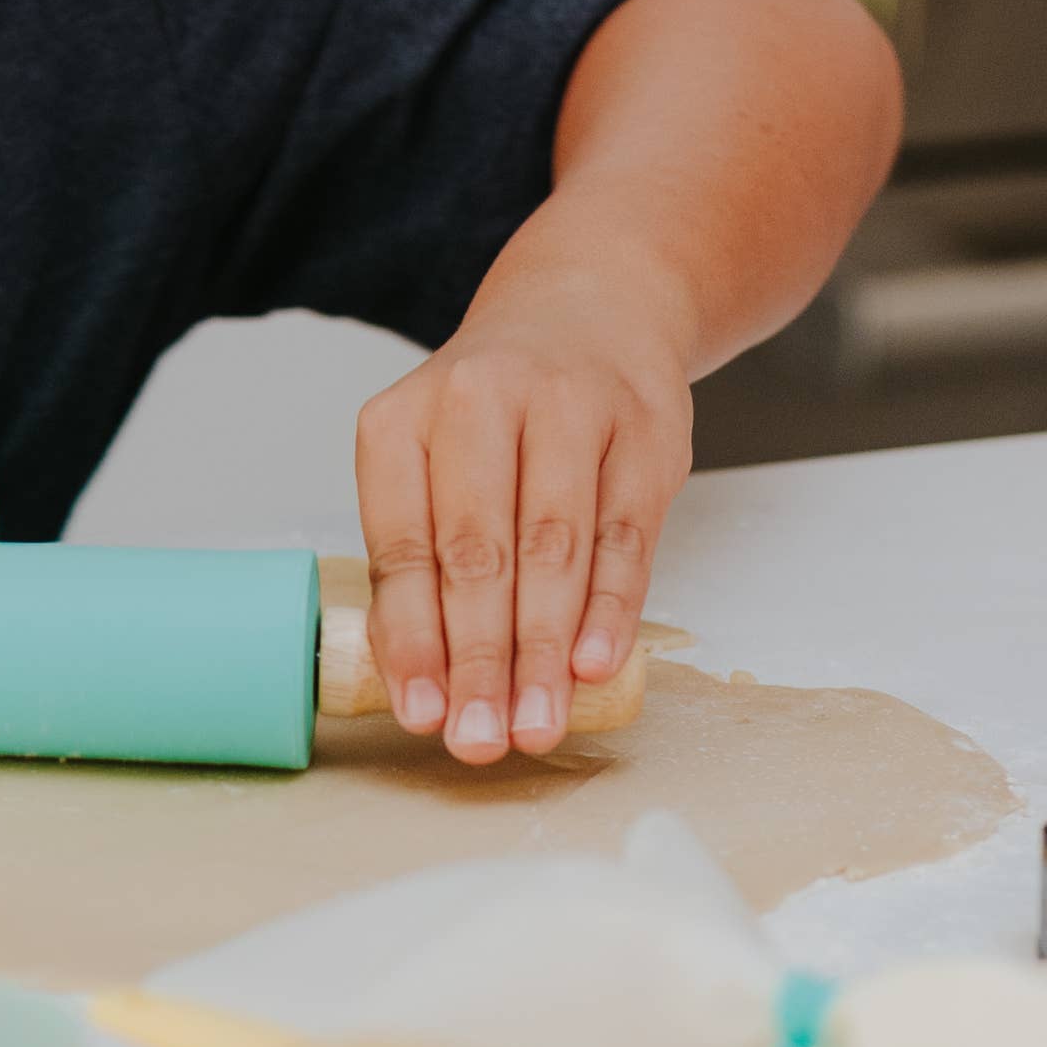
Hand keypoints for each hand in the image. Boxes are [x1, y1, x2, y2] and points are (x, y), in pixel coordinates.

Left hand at [355, 251, 692, 763]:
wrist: (591, 307)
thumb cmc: (495, 415)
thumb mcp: (432, 459)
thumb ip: (426, 557)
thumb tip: (424, 685)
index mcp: (403, 419)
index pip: (404, 545)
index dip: (413, 639)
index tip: (423, 713)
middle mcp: (480, 400)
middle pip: (477, 555)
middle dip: (479, 661)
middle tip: (481, 739)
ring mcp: (569, 409)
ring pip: (553, 550)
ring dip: (542, 651)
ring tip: (535, 726)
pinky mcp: (644, 432)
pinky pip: (624, 536)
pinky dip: (609, 609)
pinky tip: (593, 666)